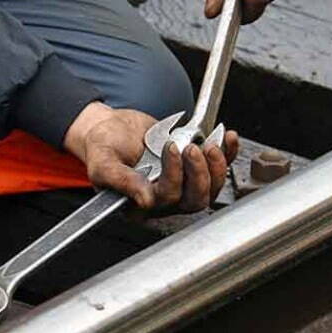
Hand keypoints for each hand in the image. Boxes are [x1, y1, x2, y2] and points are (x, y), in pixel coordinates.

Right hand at [64, 102, 237, 212]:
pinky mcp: (192, 168)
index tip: (169, 148)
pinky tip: (227, 138)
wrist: (111, 128)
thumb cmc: (103, 146)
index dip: (175, 176)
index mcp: (140, 205)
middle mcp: (163, 199)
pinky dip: (228, 153)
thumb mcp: (103, 162)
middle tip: (191, 148)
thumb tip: (145, 200)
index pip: (169, 200)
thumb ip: (122, 181)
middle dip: (201, 174)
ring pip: (210, 188)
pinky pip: (218, 168)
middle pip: (195, 200)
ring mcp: (181, 183)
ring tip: (208, 144)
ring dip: (217, 166)